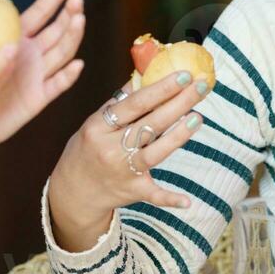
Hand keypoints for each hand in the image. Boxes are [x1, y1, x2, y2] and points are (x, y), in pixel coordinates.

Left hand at [0, 0, 86, 153]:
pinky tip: (77, 64)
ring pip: (61, 52)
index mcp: (16, 36)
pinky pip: (56, 85)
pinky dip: (67, 76)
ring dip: (72, 36)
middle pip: (57, 29)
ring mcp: (38, 74)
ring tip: (79, 19)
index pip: (41, 11)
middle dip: (69, 13)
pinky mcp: (38, 97)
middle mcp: (32, 53)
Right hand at [46, 68, 209, 250]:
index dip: (160, 89)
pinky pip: (153, 195)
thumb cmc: (87, 149)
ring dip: (178, 135)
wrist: (72, 192)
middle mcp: (110, 148)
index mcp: (98, 127)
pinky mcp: (132, 191)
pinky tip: (188, 201)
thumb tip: (144, 73)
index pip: (134, 104)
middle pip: (150, 123)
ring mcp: (122, 171)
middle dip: (179, 103)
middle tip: (202, 86)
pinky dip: (170, 199)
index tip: (183, 75)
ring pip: (155, 152)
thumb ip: (119, 102)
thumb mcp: (94, 122)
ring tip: (198, 117)